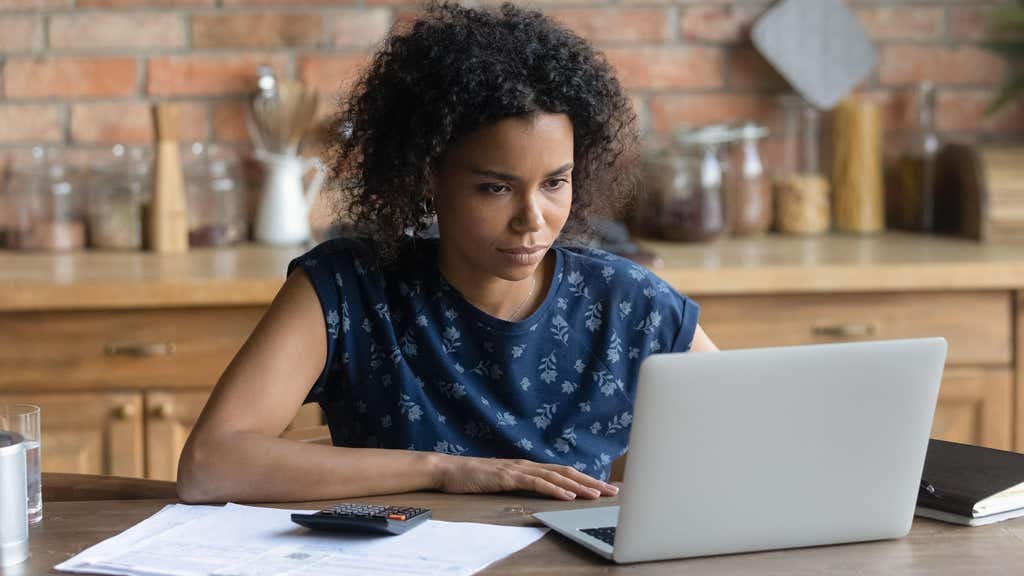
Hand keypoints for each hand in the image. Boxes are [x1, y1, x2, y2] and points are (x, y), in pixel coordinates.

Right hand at [434, 455, 618, 499]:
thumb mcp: (503, 481)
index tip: (604, 487)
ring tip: (596, 494)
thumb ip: (521, 483)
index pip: (564, 471)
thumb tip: (541, 491)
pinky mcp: (508, 477)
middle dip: (591, 481)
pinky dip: (553, 489)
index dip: (586, 478)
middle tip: (612, 491)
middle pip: (567, 472)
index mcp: (528, 466)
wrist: (449, 470)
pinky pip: (535, 483)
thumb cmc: (474, 477)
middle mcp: (527, 464)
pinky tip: (567, 495)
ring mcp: (518, 469)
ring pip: (556, 476)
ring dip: (579, 486)